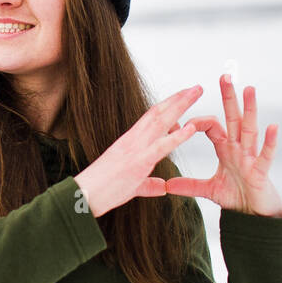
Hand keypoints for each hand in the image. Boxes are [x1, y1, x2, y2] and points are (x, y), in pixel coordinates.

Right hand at [73, 84, 202, 217]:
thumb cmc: (102, 190)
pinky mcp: (139, 162)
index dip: (167, 105)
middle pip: (158, 112)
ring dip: (181, 106)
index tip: (182, 96)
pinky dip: (178, 137)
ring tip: (196, 93)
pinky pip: (161, 146)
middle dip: (178, 99)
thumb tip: (161, 187)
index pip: (151, 117)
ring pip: (161, 121)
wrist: (85, 195)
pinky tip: (191, 128)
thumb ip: (149, 184)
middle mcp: (133, 140)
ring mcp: (136, 149)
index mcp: (129, 142)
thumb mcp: (132, 186)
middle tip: (195, 87)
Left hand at [165, 74, 281, 216]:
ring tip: (249, 89)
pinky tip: (272, 126)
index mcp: (226, 149)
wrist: (254, 216)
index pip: (212, 127)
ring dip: (250, 110)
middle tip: (225, 76)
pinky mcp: (261, 171)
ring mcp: (251, 158)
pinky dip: (269, 142)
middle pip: (233, 118)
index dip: (199, 122)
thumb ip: (190, 186)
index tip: (185, 122)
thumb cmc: (237, 197)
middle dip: (229, 98)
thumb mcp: (210, 190)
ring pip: (250, 130)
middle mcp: (239, 148)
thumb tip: (168, 185)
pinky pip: (265, 155)